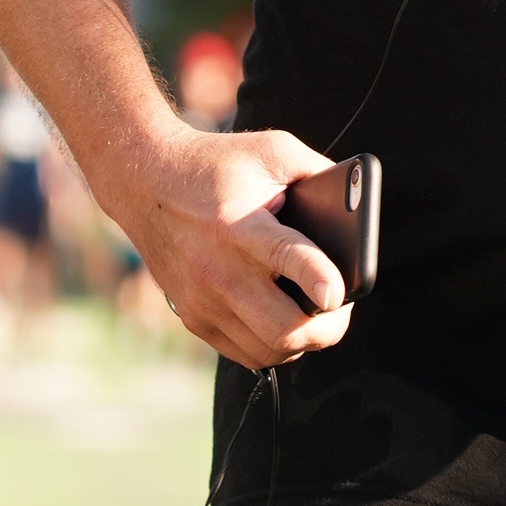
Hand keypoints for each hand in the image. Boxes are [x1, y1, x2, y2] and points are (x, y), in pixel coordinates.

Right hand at [128, 122, 353, 368]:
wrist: (145, 182)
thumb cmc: (217, 165)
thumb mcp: (271, 151)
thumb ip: (319, 172)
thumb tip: (360, 203)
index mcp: (241, 226)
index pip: (286, 258)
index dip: (317, 280)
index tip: (336, 295)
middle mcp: (219, 271)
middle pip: (283, 328)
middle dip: (326, 329)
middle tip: (338, 310)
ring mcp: (203, 302)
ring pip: (269, 351)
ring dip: (302, 342)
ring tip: (315, 317)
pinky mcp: (194, 318)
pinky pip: (247, 354)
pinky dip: (274, 346)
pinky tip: (284, 323)